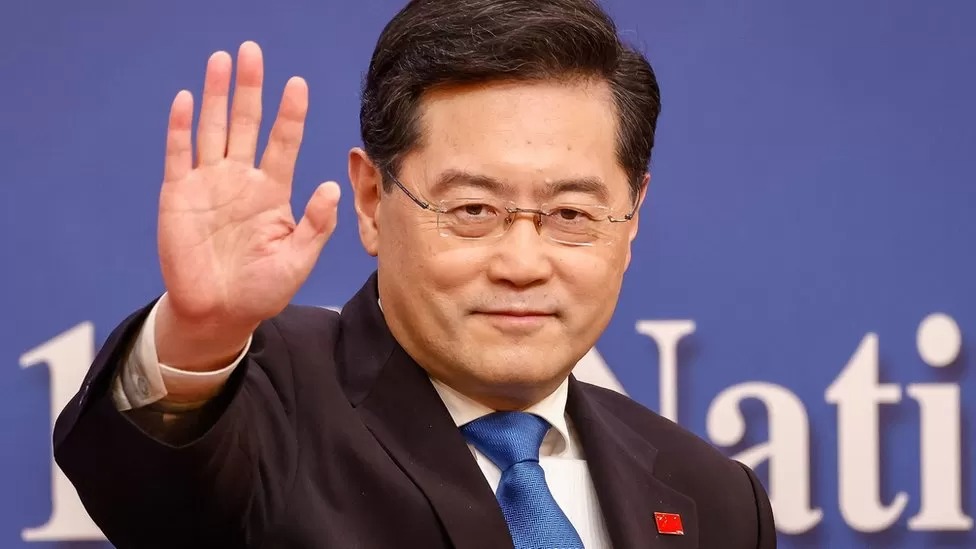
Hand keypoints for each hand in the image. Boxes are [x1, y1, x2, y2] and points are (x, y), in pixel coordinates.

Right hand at [158, 41, 339, 334]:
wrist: (218, 313)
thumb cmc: (262, 290)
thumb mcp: (297, 261)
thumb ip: (315, 225)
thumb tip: (331, 187)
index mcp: (272, 193)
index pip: (283, 143)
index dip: (290, 114)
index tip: (298, 84)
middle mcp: (241, 180)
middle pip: (246, 123)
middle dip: (250, 88)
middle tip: (253, 52)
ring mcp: (208, 184)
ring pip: (213, 129)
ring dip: (217, 95)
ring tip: (222, 60)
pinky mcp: (178, 195)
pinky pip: (179, 154)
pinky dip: (181, 128)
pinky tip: (188, 100)